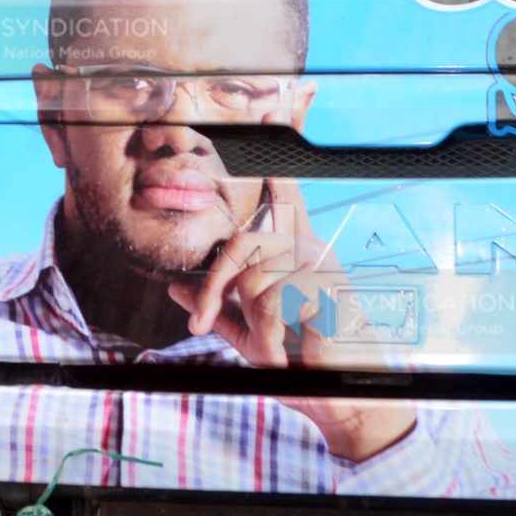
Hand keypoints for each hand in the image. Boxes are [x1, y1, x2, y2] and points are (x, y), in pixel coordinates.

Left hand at [165, 180, 414, 462]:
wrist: (340, 399)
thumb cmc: (303, 366)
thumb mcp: (250, 335)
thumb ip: (218, 308)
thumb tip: (175, 288)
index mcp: (296, 254)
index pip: (283, 200)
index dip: (273, 164)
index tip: (269, 116)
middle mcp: (311, 251)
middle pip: (243, 241)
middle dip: (215, 286)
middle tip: (200, 326)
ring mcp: (323, 267)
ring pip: (254, 278)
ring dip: (254, 327)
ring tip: (273, 350)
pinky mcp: (329, 288)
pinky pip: (273, 301)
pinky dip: (269, 336)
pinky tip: (286, 353)